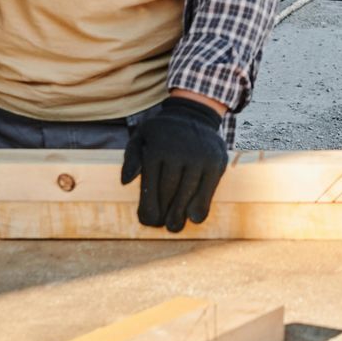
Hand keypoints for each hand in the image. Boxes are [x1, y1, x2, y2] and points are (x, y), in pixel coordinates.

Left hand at [122, 98, 228, 231]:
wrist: (196, 114)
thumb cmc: (162, 132)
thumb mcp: (141, 137)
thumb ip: (131, 158)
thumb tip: (126, 181)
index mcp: (157, 148)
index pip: (150, 185)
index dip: (148, 206)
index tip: (147, 221)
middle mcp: (178, 151)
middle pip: (169, 192)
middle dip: (163, 213)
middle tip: (160, 226)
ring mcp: (199, 156)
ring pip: (188, 193)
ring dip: (180, 214)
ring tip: (174, 226)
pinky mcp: (216, 161)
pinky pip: (208, 189)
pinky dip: (201, 206)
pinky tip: (194, 218)